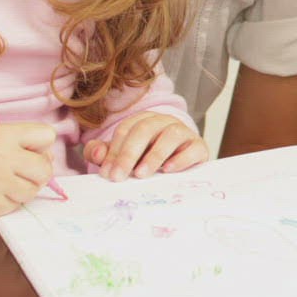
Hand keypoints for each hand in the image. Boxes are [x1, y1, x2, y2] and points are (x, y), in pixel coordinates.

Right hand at [0, 123, 58, 220]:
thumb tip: (48, 155)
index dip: (40, 144)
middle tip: (21, 169)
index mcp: (1, 135)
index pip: (47, 136)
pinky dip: (11, 200)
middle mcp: (1, 159)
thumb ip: (19, 139)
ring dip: (25, 187)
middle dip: (38, 169)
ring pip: (34, 189)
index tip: (29, 149)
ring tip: (4, 181)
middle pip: (45, 168)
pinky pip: (18, 205)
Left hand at [84, 113, 207, 179]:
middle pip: (145, 129)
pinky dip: (180, 159)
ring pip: (170, 135)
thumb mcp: (125, 158)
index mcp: (143, 120)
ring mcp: (184, 132)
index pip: (126, 130)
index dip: (114, 150)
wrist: (184, 166)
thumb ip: (105, 155)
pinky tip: (167, 171)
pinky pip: (192, 148)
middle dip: (128, 154)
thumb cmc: (149, 161)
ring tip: (141, 174)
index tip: (107, 173)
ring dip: (154, 155)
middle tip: (118, 177)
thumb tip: (96, 154)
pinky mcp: (199, 147)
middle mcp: (164, 122)